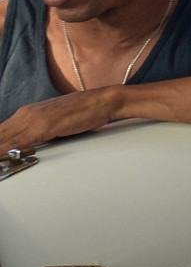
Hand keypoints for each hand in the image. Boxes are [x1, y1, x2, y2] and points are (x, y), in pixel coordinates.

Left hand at [0, 85, 119, 153]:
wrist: (104, 101)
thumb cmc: (84, 111)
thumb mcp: (55, 122)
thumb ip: (39, 131)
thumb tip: (27, 146)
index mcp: (27, 113)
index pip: (0, 132)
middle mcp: (26, 114)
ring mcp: (33, 119)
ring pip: (3, 140)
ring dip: (0, 151)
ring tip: (0, 165)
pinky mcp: (43, 126)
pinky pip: (18, 143)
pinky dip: (7, 152)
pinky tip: (4, 159)